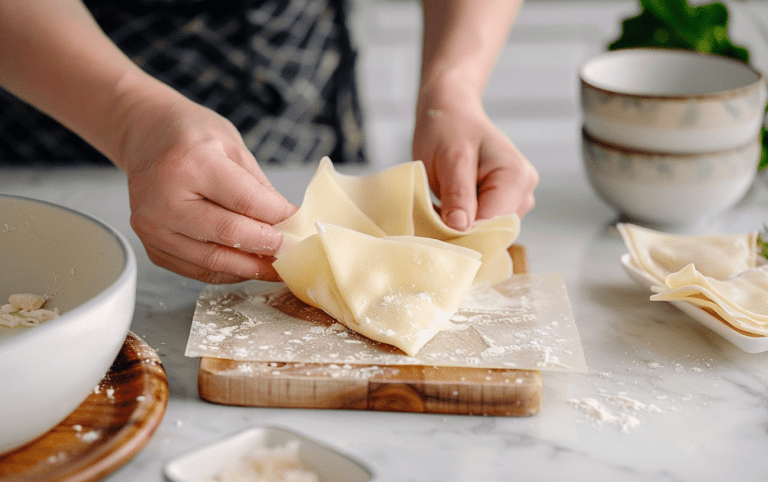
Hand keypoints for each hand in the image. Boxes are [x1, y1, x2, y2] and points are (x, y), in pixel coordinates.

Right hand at [115, 95, 296, 283]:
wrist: (145, 136)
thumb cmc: (190, 136)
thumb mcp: (232, 146)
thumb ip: (259, 187)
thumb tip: (288, 222)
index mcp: (189, 164)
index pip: (245, 202)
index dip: (279, 219)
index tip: (300, 226)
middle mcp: (164, 198)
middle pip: (229, 235)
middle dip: (268, 247)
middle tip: (293, 251)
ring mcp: (153, 226)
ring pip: (213, 261)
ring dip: (250, 267)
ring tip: (276, 265)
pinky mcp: (151, 245)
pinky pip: (197, 269)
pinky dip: (227, 271)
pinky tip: (247, 265)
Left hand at [412, 81, 537, 229]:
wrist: (451, 113)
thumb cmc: (448, 129)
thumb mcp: (449, 159)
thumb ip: (458, 194)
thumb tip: (460, 228)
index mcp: (516, 177)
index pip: (492, 225)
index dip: (463, 233)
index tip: (435, 231)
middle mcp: (524, 190)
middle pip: (493, 231)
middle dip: (463, 231)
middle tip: (433, 217)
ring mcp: (518, 198)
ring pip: (488, 231)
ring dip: (462, 227)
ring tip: (441, 206)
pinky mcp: (505, 203)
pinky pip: (485, 224)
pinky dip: (465, 222)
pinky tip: (450, 207)